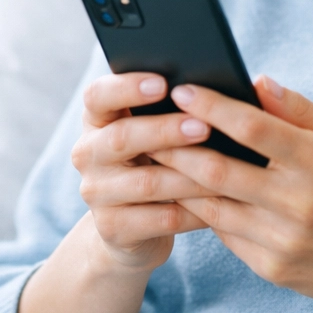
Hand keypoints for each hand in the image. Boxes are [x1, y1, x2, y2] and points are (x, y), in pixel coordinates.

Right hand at [70, 72, 220, 273]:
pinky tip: (223, 205)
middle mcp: (87, 154)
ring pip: (146, 183)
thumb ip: (168, 110)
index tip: (164, 83)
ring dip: (189, 175)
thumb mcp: (152, 135)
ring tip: (225, 169)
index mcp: (96, 120)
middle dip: (166, 131)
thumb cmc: (154, 164)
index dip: (127, 88)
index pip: (98, 96)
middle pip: (122, 138)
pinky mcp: (113, 228)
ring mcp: (96, 194)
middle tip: (204, 126)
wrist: (132, 228)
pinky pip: (160, 219)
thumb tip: (213, 90)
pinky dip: (195, 211)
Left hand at [152, 76, 312, 312]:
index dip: (213, 108)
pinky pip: (223, 234)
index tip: (181, 90)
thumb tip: (255, 80)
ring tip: (150, 157)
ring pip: (212, 206)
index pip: (254, 129)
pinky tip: (177, 192)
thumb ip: (299, 110)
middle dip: (175, 146)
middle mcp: (300, 202)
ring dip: (176, 181)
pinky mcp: (271, 267)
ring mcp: (284, 239)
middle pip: (220, 170)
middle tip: (143, 126)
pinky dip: (198, 211)